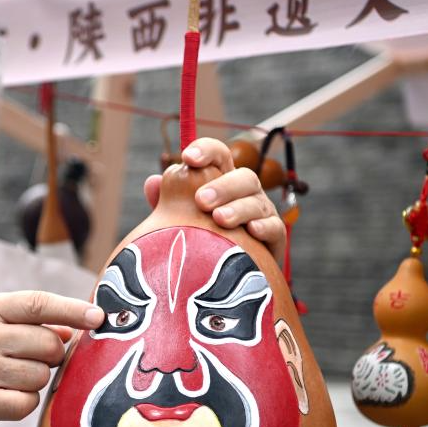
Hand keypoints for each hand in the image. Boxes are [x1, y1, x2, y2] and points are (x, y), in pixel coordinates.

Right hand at [0, 291, 103, 426]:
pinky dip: (26, 401)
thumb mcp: (0, 323)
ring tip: (16, 376)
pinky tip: (9, 394)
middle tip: (35, 357)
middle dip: (53, 354)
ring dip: (38, 379)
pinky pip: (28, 402)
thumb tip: (82, 324)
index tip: (98, 316)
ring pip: (42, 375)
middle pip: (49, 345)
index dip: (73, 310)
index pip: (38, 304)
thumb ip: (39, 321)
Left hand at [144, 137, 286, 265]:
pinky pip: (274, 227)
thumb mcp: (181, 222)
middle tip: (201, 200)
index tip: (187, 158)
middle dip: (223, 186)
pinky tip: (252, 231)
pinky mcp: (274, 237)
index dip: (206, 151)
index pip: (218, 156)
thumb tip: (152, 182)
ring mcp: (262, 212)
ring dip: (238, 208)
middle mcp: (245, 193)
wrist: (229, 275)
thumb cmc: (201, 242)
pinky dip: (264, 227)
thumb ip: (166, 204)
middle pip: (243, 177)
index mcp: (222, 182)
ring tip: (219, 219)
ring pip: (256, 201)